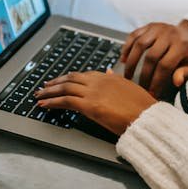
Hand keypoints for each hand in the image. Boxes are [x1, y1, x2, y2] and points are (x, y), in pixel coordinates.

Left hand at [35, 69, 156, 134]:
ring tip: (40, 95)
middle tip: (44, 86)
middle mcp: (99, 81)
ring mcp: (93, 92)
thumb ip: (117, 80)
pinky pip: (65, 101)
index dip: (70, 78)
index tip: (61, 81)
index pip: (83, 75)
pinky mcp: (89, 105)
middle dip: (55, 82)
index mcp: (109, 77)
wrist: (147, 117)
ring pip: (65, 88)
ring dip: (49, 91)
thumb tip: (110, 71)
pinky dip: (52, 102)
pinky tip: (44, 104)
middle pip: (71, 78)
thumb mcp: (130, 88)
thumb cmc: (143, 107)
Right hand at [121, 20, 187, 96]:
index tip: (151, 92)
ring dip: (131, 62)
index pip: (165, 65)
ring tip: (127, 76)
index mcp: (181, 45)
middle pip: (151, 56)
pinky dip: (126, 47)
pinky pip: (134, 35)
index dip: (156, 81)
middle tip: (139, 88)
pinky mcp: (149, 25)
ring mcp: (158, 28)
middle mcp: (169, 34)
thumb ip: (185, 72)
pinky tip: (123, 59)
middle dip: (143, 75)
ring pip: (139, 44)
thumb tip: (176, 82)